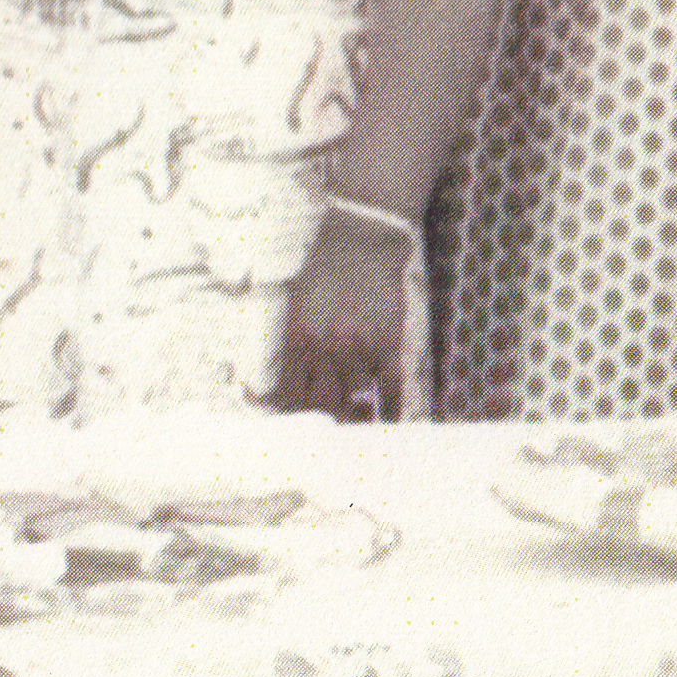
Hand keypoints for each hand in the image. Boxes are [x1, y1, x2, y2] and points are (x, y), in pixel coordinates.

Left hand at [270, 222, 419, 420]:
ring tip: (358, 434)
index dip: (294, 416)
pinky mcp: (387, 344)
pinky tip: (389, 423)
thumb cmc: (323, 264)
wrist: (361, 238)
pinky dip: (390, 410)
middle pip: (321, 406)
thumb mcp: (294, 300)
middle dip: (324, 425)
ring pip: (354, 403)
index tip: (299, 428)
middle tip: (331, 438)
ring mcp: (357, 349)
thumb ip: (292, 334)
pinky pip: (390, 389)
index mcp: (296, 341)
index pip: (290, 395)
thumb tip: (285, 362)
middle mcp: (324, 351)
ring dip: (355, 421)